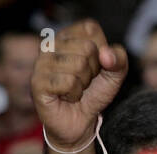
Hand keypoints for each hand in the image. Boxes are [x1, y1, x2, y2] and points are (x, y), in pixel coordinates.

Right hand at [32, 20, 127, 151]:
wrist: (80, 122)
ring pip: (78, 65)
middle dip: (93, 70)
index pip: (91, 29)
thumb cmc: (93, 93)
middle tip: (84, 81)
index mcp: (67, 35)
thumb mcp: (114, 75)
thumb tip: (106, 54)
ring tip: (75, 89)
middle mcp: (51, 44)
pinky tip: (66, 97)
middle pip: (87, 48)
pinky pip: (68, 82)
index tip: (95, 66)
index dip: (101, 51)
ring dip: (83, 84)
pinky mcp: (37, 82)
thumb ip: (119, 59)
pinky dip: (74, 94)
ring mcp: (41, 62)